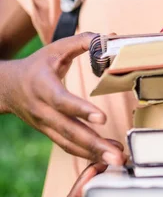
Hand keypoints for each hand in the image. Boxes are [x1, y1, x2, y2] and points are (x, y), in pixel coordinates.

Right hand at [1, 32, 124, 164]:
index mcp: (42, 86)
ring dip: (94, 154)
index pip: (61, 101)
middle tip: (117, 156)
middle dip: (94, 144)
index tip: (102, 118)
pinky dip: (88, 155)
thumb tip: (112, 38)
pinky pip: (69, 147)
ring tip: (118, 159)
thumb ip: (83, 41)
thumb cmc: (37, 65)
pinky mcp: (50, 133)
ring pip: (69, 144)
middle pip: (68, 131)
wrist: (7, 87)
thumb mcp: (56, 48)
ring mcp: (45, 125)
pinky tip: (108, 156)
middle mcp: (42, 110)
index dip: (80, 110)